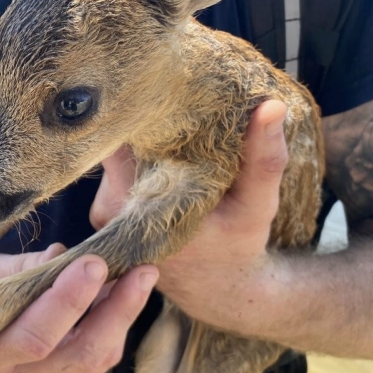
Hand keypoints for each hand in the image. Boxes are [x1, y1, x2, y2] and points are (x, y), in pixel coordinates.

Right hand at [0, 244, 157, 372]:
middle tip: (139, 271)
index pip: (34, 335)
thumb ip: (22, 268)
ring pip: (95, 359)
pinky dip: (117, 324)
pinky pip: (99, 359)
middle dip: (114, 310)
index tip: (93, 262)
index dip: (68, 300)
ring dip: (124, 315)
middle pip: (76, 353)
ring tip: (142, 276)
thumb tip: (63, 255)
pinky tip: (126, 293)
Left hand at [90, 100, 288, 331]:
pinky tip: (160, 150)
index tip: (153, 81)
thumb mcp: (258, 204)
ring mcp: (102, 212)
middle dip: (136, 118)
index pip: (114, 140)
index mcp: (139, 204)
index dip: (131, 108)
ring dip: (136, 138)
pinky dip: (134, 156)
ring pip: (112, 155)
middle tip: (165, 90)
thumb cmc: (240, 246)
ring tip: (166, 120)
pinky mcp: (106, 214)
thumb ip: (263, 158)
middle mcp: (109, 208)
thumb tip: (269, 107)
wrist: (220, 291)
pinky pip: (114, 170)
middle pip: (109, 142)